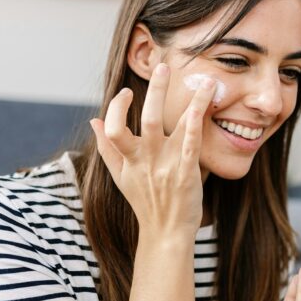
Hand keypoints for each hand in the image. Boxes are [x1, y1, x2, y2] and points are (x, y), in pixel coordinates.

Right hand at [89, 63, 216, 235]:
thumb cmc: (145, 202)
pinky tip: (206, 101)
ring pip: (172, 125)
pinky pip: (191, 142)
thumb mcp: (119, 176)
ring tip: (201, 78)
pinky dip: (196, 120)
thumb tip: (93, 120)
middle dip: (155, 91)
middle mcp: (145, 160)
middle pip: (146, 119)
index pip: (113, 128)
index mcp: (128, 159)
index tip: (126, 93)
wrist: (165, 233)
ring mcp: (166, 165)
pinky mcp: (187, 172)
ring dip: (188, 100)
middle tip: (162, 66)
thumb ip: (106, 147)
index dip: (117, 107)